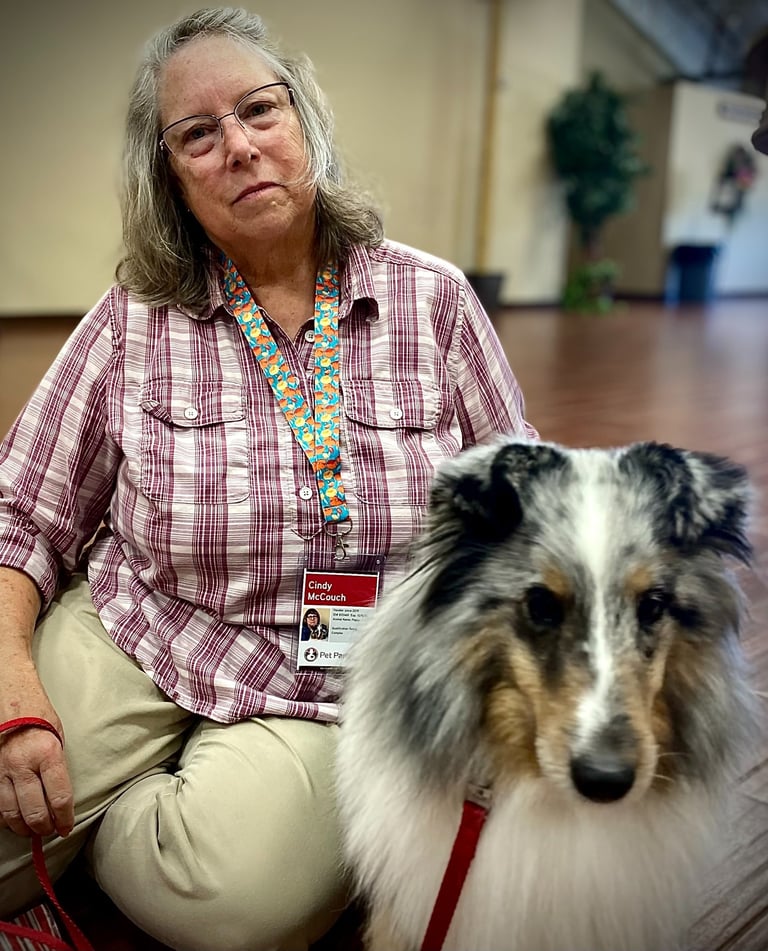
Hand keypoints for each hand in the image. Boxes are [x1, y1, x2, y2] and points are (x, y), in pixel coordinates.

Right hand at [0, 711, 73, 838]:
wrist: (12, 701)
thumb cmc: (39, 717)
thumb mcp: (58, 738)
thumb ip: (57, 768)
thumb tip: (59, 799)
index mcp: (48, 754)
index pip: (59, 797)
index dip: (64, 819)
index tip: (66, 827)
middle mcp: (23, 764)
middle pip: (35, 811)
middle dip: (45, 827)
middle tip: (51, 831)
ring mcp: (2, 770)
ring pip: (11, 813)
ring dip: (24, 827)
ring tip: (33, 830)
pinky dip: (6, 817)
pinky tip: (14, 819)